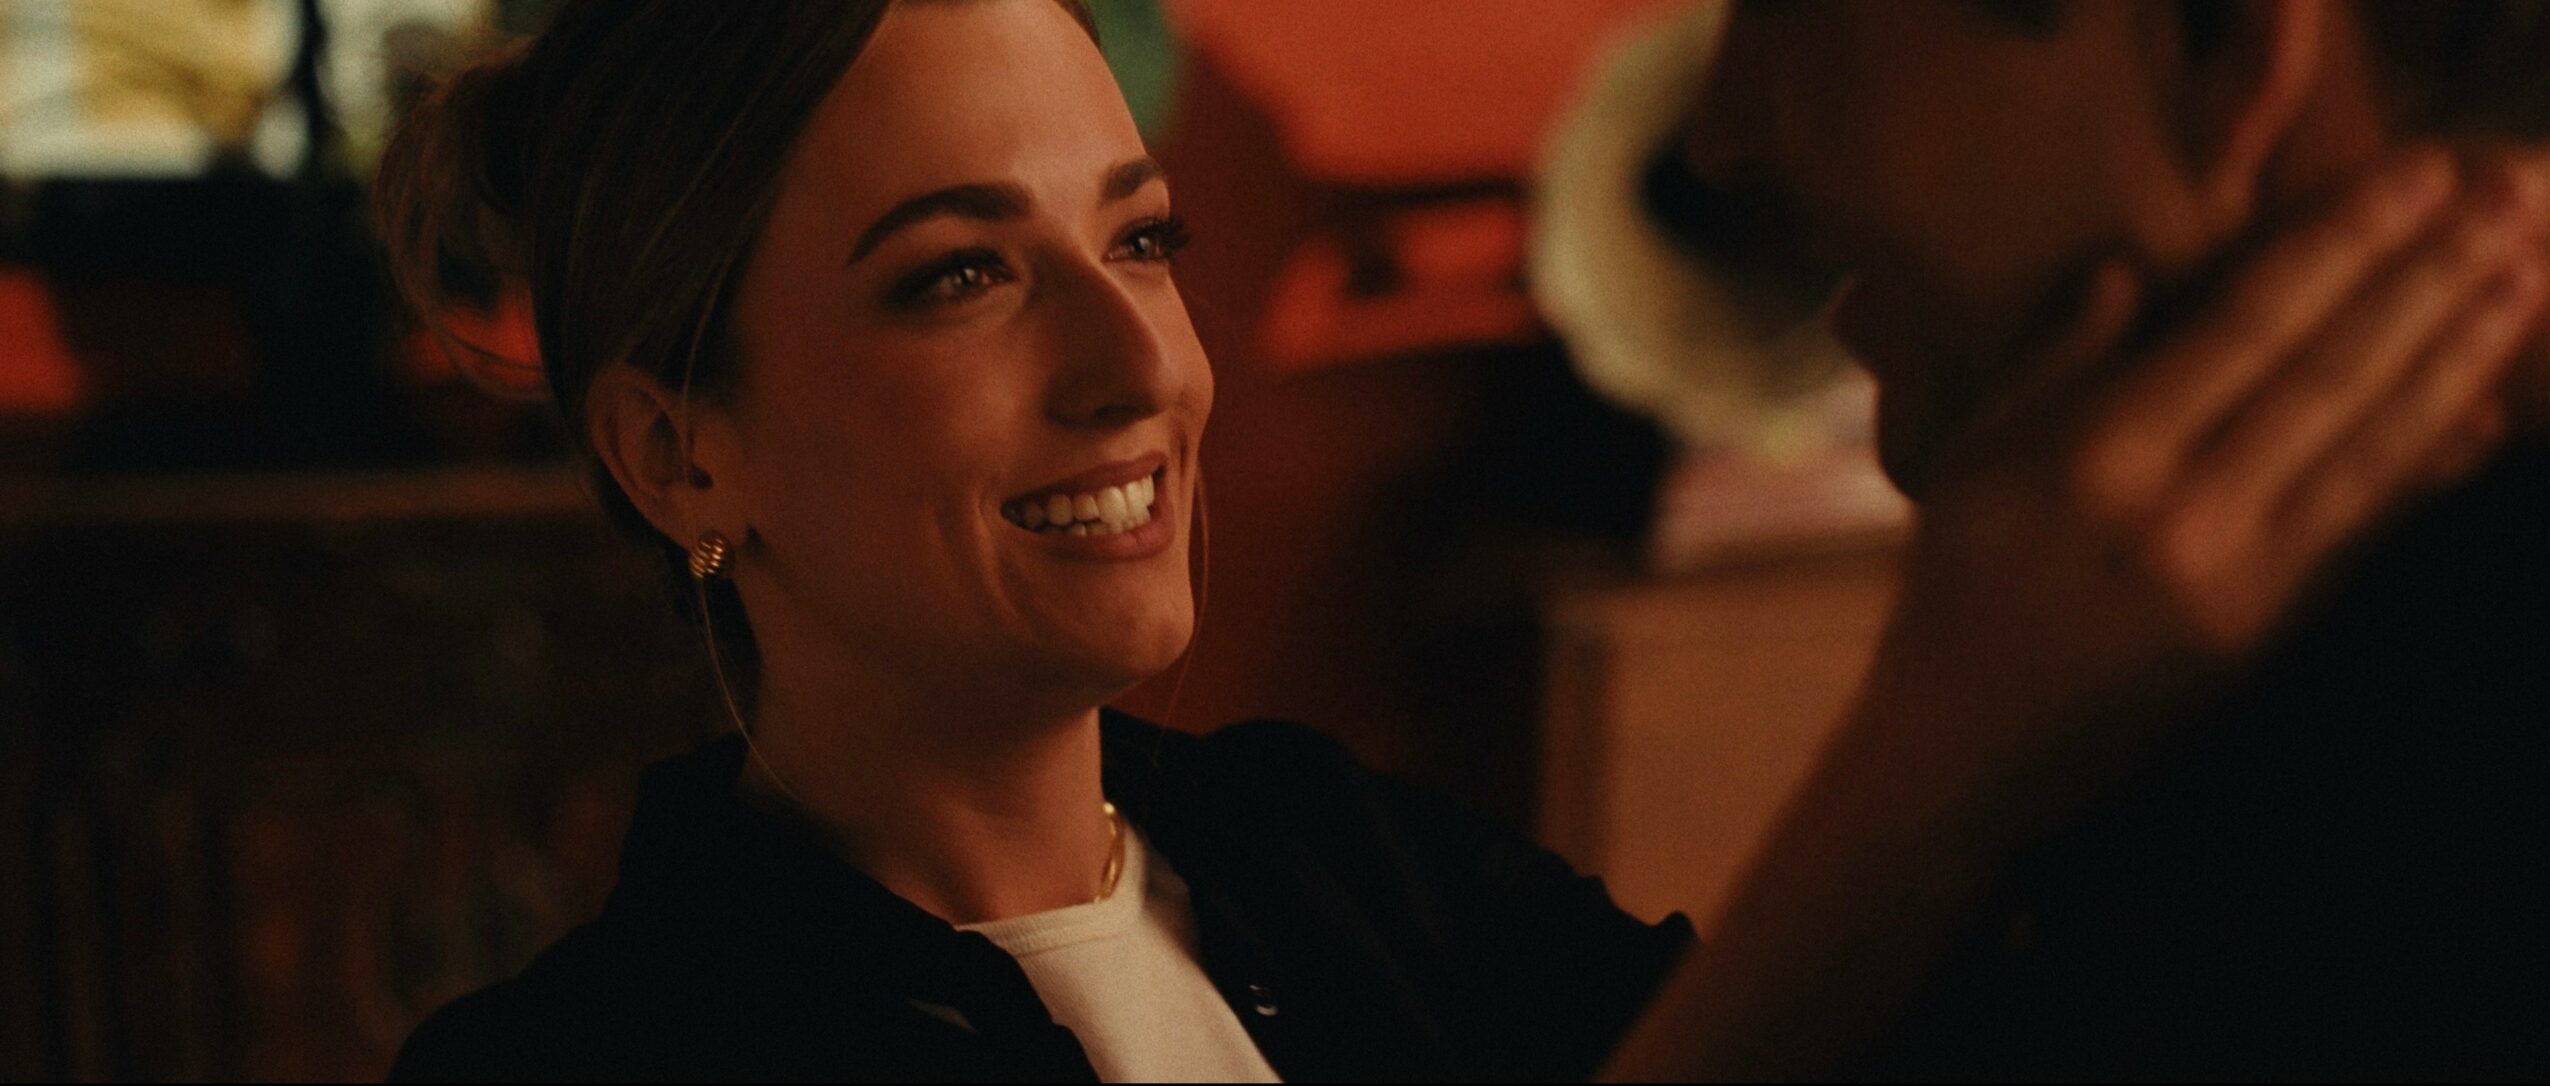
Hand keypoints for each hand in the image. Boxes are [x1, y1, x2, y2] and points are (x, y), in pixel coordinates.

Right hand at [1603, 148, 2549, 1081]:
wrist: (1964, 746)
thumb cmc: (1953, 586)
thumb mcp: (1969, 457)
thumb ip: (2051, 363)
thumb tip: (2132, 275)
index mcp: (2096, 458)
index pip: (2245, 328)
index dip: (2340, 246)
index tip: (2415, 177)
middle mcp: (2178, 514)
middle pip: (2328, 377)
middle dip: (2426, 282)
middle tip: (2509, 202)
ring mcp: (2235, 580)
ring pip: (2367, 448)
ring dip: (2455, 360)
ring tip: (2524, 282)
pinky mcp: (2265, 630)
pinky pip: (2362, 528)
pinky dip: (2427, 464)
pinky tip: (2483, 411)